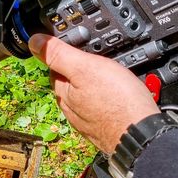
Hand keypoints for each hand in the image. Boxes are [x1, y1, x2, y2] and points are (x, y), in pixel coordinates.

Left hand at [28, 34, 159, 152]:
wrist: (143, 135)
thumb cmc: (117, 103)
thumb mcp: (85, 68)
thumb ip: (59, 54)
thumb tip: (34, 41)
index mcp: (64, 93)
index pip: (54, 67)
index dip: (63, 51)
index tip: (75, 42)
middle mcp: (73, 110)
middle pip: (70, 82)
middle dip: (79, 68)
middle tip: (95, 56)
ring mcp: (89, 120)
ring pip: (86, 95)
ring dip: (94, 84)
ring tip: (108, 74)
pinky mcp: (106, 127)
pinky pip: (101, 107)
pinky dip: (106, 98)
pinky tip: (117, 95)